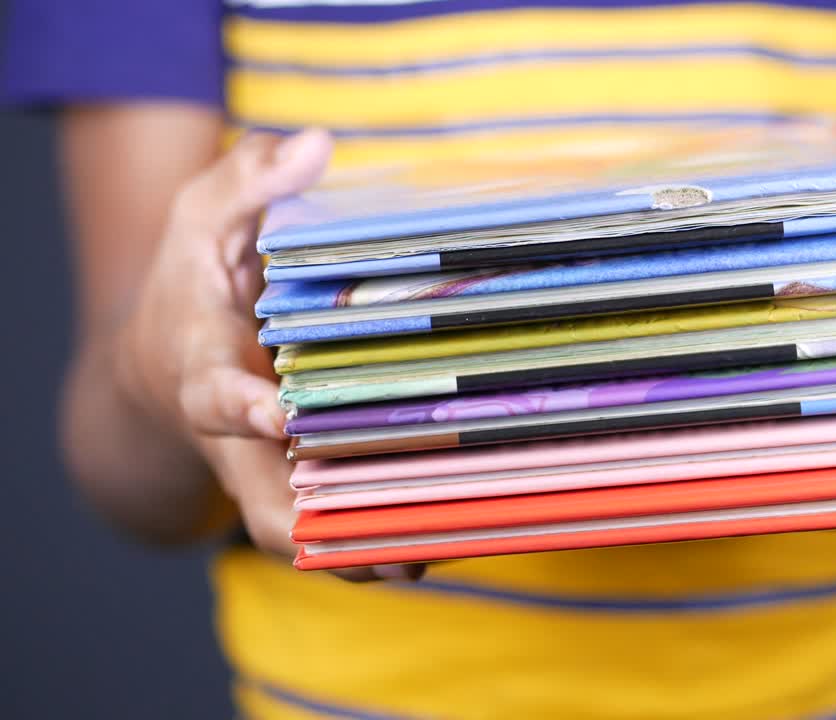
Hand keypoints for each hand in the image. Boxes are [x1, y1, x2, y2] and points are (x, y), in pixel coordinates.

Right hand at [114, 129, 423, 580]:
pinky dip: (388, 528)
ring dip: (369, 544)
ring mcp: (276, 469)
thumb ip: (247, 184)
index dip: (243, 411)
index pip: (217, 399)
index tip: (276, 414)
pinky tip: (456, 519)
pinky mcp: (309, 479)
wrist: (169, 359)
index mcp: (206, 372)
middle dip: (318, 527)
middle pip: (267, 505)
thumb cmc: (194, 286)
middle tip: (384, 538)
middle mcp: (242, 439)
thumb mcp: (201, 222)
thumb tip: (315, 145)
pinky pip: (345, 518)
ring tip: (439, 545)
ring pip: (314, 530)